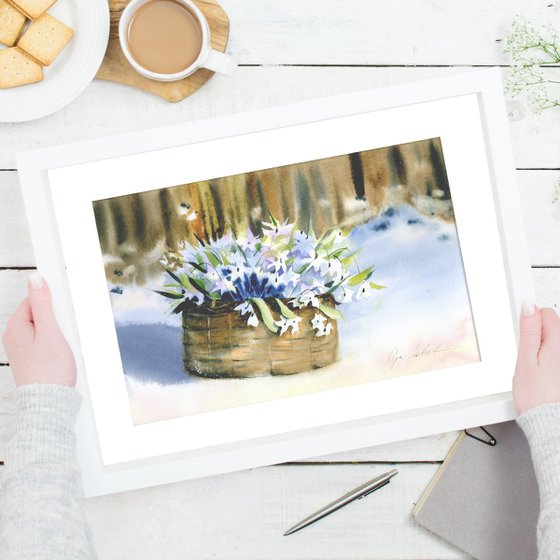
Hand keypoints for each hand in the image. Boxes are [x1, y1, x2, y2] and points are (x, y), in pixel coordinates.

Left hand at [1, 272, 75, 387]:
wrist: (50, 402)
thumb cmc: (50, 371)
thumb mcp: (50, 332)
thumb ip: (43, 304)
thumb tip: (35, 279)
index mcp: (15, 326)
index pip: (35, 299)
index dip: (54, 303)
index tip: (64, 312)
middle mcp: (15, 335)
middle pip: (41, 313)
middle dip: (58, 318)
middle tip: (64, 333)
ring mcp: (23, 347)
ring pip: (45, 327)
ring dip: (59, 332)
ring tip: (64, 346)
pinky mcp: (32, 356)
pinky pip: (46, 340)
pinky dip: (57, 343)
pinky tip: (63, 353)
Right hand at [513, 302, 559, 413]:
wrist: (549, 422)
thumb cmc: (536, 395)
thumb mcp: (524, 360)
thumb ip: (528, 331)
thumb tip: (529, 306)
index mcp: (558, 344)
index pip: (547, 313)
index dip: (531, 320)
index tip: (524, 332)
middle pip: (554, 327)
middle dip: (539, 335)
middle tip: (529, 355)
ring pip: (555, 343)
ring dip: (546, 349)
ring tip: (538, 368)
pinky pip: (555, 357)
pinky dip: (551, 361)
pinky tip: (546, 376)